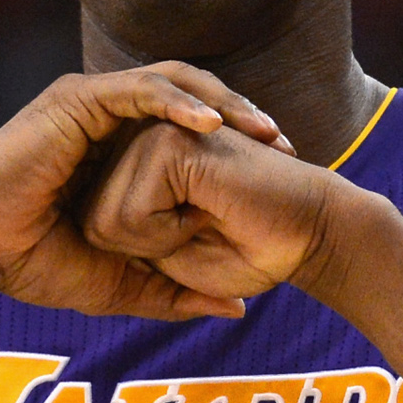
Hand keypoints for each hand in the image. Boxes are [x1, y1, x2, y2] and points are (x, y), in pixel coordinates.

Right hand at [0, 62, 290, 319]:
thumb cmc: (35, 263)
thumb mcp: (122, 282)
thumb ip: (176, 292)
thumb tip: (237, 307)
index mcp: (123, 146)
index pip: (194, 126)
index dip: (239, 141)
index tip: (280, 171)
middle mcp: (111, 115)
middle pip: (194, 95)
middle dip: (244, 114)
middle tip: (285, 145)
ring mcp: (93, 102)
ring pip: (174, 81)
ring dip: (223, 100)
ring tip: (261, 128)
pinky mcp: (76, 101)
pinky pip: (138, 89)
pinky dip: (178, 101)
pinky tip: (210, 123)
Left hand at [77, 120, 376, 302]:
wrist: (311, 236)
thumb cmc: (254, 251)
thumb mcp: (175, 267)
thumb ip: (134, 266)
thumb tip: (90, 248)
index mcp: (138, 170)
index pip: (92, 230)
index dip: (138, 257)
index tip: (190, 239)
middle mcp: (137, 144)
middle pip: (91, 226)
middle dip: (144, 251)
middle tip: (199, 228)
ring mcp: (150, 135)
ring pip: (104, 221)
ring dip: (158, 243)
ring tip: (204, 216)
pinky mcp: (166, 141)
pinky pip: (130, 213)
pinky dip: (167, 233)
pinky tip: (205, 210)